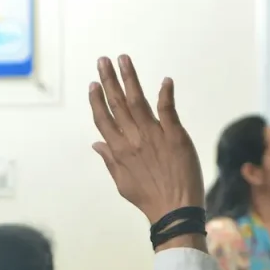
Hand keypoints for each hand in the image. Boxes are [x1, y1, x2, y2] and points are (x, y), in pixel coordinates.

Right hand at [89, 55, 204, 225]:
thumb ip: (109, 160)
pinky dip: (166, 94)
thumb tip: (95, 143)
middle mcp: (133, 140)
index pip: (103, 120)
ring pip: (138, 101)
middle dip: (109, 80)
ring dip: (129, 78)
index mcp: (119, 150)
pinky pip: (168, 110)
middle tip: (103, 60)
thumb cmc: (149, 199)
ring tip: (123, 59)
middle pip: (117, 104)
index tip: (93, 84)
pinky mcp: (175, 137)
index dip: (97, 100)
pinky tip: (165, 80)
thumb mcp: (122, 183)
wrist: (176, 210)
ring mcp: (154, 136)